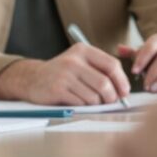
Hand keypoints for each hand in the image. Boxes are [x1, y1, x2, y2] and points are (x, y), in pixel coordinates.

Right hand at [0, 44, 129, 104]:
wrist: (32, 78)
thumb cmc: (62, 74)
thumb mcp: (80, 63)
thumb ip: (101, 70)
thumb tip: (124, 89)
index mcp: (82, 50)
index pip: (112, 65)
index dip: (122, 81)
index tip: (124, 92)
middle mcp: (73, 60)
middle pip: (104, 83)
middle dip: (111, 97)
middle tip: (110, 102)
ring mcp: (64, 74)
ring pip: (94, 96)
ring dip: (96, 104)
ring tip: (89, 101)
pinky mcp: (57, 89)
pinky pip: (81, 103)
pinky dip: (83, 106)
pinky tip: (76, 102)